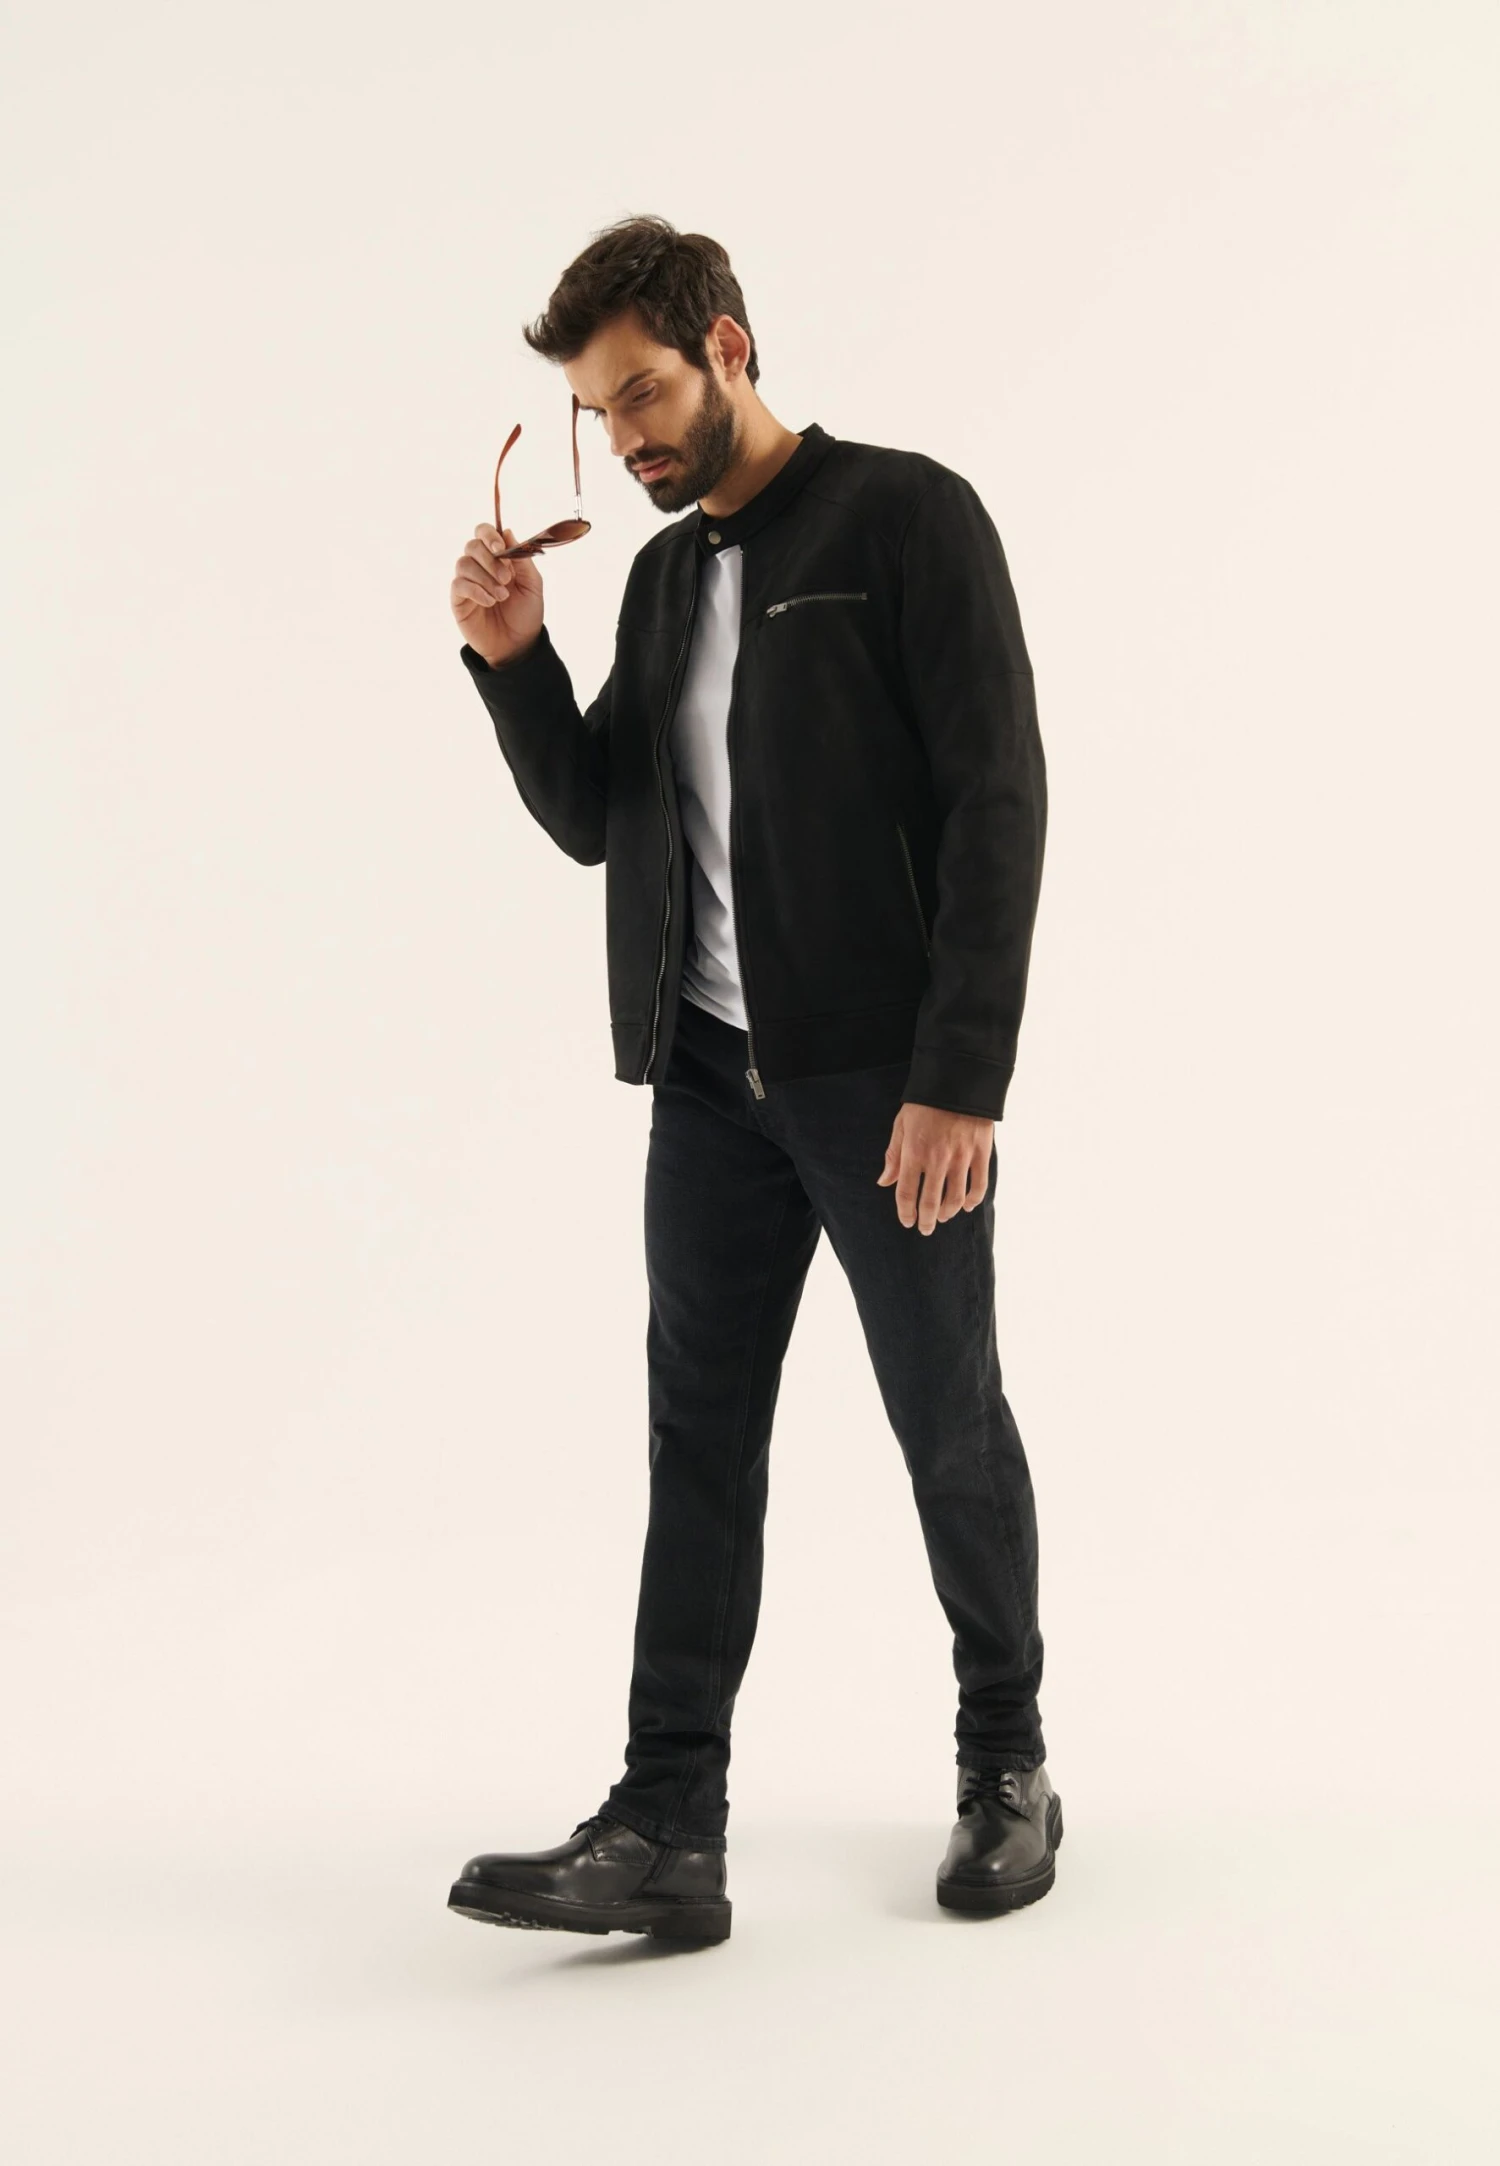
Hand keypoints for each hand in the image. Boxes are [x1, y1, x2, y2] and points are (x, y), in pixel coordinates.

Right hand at [450, 523, 545, 665]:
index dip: (488, 534)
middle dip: (490, 560)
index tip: (499, 547)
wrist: (518, 645)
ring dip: (485, 578)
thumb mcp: (532, 585)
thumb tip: (507, 531)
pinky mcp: (458, 599)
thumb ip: (522, 559)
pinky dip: (476, 591)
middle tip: (506, 579)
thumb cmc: (526, 615)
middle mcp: (480, 566)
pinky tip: (489, 602)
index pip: (484, 533)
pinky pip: (459, 584)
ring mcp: (468, 582)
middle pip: (472, 545)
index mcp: (498, 558)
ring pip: (463, 564)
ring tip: (501, 596)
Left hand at [876, 1103, 992, 1232]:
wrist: (958, 1080)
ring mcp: (961, 1157)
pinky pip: (979, 1185)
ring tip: (943, 1217)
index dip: (905, 1213)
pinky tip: (967, 1206)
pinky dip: (972, 1200)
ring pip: (955, 1198)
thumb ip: (894, 1156)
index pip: (906, 1194)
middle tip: (925, 1229)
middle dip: (926, 1220)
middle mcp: (937, 1159)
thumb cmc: (925, 1102)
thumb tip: (885, 1182)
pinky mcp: (981, 1152)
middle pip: (930, 1202)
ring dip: (948, 1213)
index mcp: (914, 1153)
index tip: (907, 1222)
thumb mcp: (902, 1125)